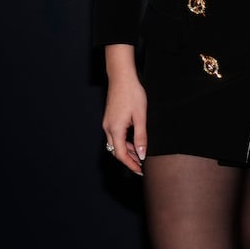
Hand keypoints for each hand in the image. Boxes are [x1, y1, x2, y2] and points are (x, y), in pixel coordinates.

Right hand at [102, 45, 146, 175]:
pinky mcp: (109, 119)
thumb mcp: (141, 117)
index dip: (131, 165)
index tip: (140, 171)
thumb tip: (141, 155)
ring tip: (140, 155)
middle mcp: (108, 128)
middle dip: (129, 160)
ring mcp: (107, 123)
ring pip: (116, 144)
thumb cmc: (132, 94)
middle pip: (117, 151)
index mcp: (115, 129)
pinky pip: (115, 136)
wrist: (122, 77)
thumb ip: (141, 137)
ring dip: (127, 151)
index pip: (121, 155)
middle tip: (141, 166)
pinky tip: (134, 141)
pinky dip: (124, 142)